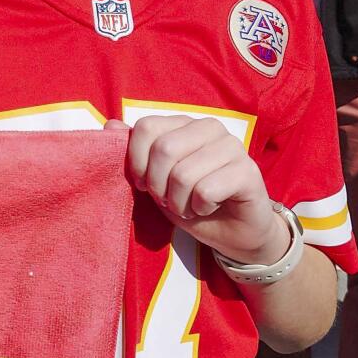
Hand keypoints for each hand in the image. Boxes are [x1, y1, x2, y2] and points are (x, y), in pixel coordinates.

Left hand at [121, 114, 287, 263]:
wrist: (233, 233)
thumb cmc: (190, 203)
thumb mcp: (155, 180)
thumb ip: (135, 153)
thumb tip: (109, 125)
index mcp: (185, 124)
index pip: (147, 127)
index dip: (136, 161)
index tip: (143, 184)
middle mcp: (210, 128)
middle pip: (164, 148)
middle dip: (158, 185)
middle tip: (167, 200)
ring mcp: (233, 146)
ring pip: (184, 174)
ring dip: (179, 202)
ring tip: (188, 206)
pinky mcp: (248, 171)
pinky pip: (206, 191)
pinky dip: (199, 208)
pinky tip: (208, 208)